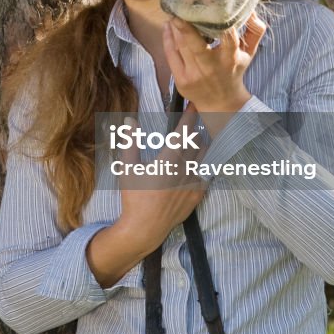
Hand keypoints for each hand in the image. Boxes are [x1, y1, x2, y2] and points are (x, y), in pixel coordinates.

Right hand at [86, 106, 205, 285]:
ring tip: (194, 143)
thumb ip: (130, 142)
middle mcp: (184, 169)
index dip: (190, 116)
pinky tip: (198, 163)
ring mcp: (193, 182)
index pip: (183, 132)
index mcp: (168, 160)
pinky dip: (203, 165)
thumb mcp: (127, 169)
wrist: (144, 228)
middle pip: (197, 141)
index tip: (194, 105)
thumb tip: (129, 121)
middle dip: (194, 131)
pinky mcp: (198, 194)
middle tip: (190, 126)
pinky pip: (207, 173)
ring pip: (204, 156)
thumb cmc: (133, 198)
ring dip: (200, 146)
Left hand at [162, 11, 266, 117]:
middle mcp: (211, 68)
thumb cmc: (234, 71)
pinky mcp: (181, 80)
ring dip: (175, 28)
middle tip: (178, 7)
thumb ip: (255, 31)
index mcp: (230, 59)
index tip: (212, 7)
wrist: (220, 102)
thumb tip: (250, 9)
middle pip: (196, 45)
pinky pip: (170, 55)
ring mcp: (194, 75)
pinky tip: (168, 27)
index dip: (221, 23)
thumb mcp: (249, 53)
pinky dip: (167, 38)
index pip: (228, 38)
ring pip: (180, 47)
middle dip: (185, 26)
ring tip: (173, 12)